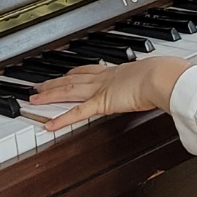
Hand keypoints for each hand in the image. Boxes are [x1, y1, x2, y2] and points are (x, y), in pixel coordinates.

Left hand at [28, 57, 192, 132]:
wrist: (162, 76)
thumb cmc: (163, 75)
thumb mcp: (153, 77)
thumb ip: (151, 82)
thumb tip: (162, 83)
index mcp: (116, 71)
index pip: (88, 71)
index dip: (72, 72)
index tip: (63, 73)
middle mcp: (104, 77)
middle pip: (71, 79)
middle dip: (53, 82)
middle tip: (37, 85)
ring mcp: (101, 89)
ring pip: (68, 91)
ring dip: (49, 95)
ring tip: (34, 99)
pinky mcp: (102, 102)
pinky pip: (77, 113)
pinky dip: (61, 119)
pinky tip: (48, 125)